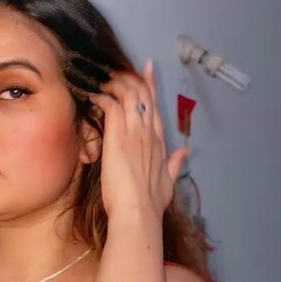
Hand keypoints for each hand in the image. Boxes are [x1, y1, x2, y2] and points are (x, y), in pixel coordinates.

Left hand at [88, 58, 189, 220]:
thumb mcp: (168, 182)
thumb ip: (176, 164)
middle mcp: (149, 134)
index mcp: (159, 143)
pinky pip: (112, 106)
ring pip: (128, 95)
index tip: (146, 68)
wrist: (138, 213)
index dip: (150, 85)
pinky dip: (102, 97)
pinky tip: (94, 95)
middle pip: (143, 95)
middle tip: (115, 69)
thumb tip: (186, 151)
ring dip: (114, 84)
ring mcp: (134, 134)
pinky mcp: (118, 138)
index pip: (156, 106)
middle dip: (130, 77)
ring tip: (101, 80)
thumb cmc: (150, 204)